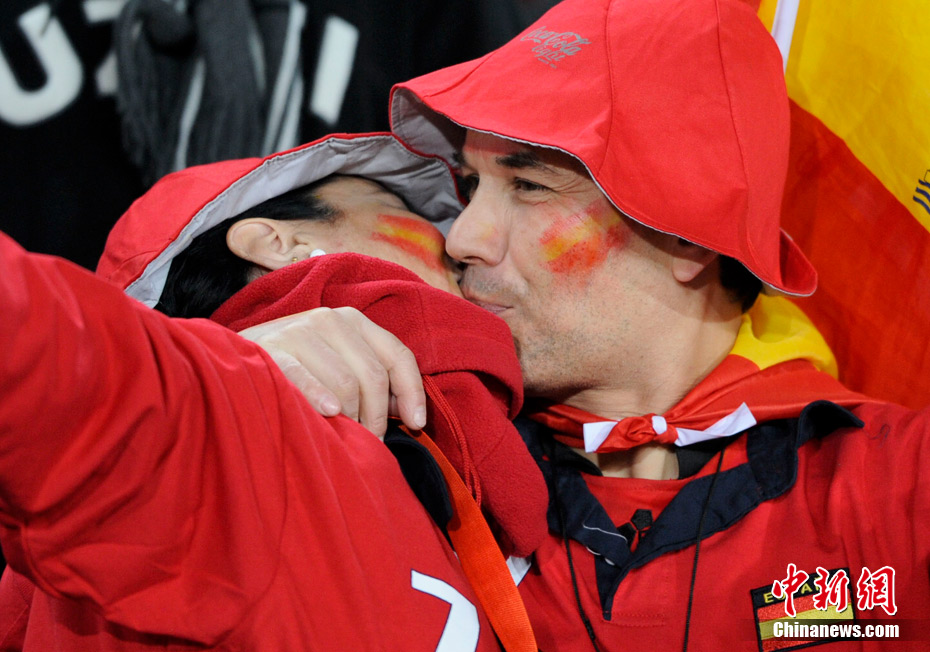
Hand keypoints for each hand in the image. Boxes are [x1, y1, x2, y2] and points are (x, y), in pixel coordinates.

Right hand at [238, 307, 425, 438]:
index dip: (412, 392)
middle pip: (372, 377)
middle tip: (369, 442)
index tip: (416, 424)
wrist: (233, 355)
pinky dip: (320, 397)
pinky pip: (305, 377)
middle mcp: (331, 319)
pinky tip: (329, 414)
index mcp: (354, 320)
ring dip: (350, 419)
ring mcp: (300, 331)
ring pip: (345, 384)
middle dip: (376, 417)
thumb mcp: (339, 363)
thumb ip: (374, 381)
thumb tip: (410, 413)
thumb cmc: (298, 367)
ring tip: (343, 436)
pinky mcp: (272, 349)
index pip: (397, 355)